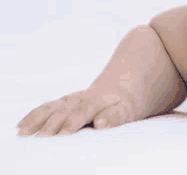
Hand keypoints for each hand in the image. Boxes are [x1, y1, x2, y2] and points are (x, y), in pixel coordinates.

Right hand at [16, 86, 136, 136]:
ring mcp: (69, 100)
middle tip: (40, 138)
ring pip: (51, 108)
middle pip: (64, 111)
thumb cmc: (123, 105)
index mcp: (97, 100)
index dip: (73, 122)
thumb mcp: (126, 110)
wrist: (119, 87)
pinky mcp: (62, 103)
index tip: (63, 134)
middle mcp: (80, 98)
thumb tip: (101, 123)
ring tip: (23, 132)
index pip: (83, 111)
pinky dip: (33, 116)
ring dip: (37, 119)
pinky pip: (46, 108)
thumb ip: (115, 116)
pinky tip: (21, 126)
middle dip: (52, 123)